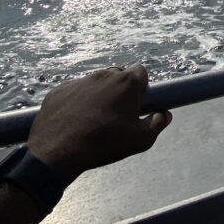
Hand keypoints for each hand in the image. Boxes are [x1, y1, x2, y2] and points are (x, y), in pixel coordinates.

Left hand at [27, 64, 171, 183]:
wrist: (59, 152)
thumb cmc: (105, 144)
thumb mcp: (141, 140)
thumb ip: (158, 124)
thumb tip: (164, 115)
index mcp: (126, 83)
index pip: (141, 71)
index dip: (141, 86)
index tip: (137, 103)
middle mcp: (104, 75)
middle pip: (117, 75)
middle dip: (120, 89)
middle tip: (117, 112)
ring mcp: (79, 81)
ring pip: (95, 82)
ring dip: (98, 95)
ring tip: (94, 120)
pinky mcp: (60, 90)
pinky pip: (74, 91)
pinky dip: (77, 102)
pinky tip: (75, 121)